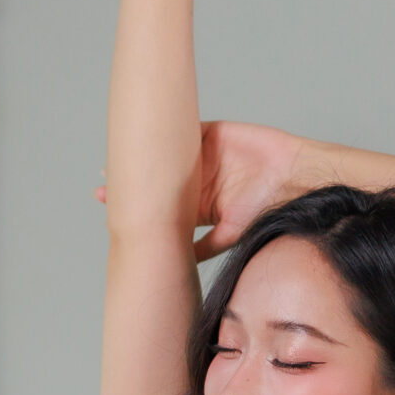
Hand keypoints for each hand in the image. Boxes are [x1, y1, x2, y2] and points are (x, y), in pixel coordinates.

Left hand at [98, 120, 302, 257]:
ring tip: (116, 159)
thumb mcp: (229, 234)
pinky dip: (163, 129)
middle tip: (103, 186)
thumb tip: (173, 266)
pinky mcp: (209, 133)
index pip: (160, 206)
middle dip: (131, 182)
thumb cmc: (266, 210)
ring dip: (141, 154)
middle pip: (156, 179)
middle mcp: (196, 180)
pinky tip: (143, 132)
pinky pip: (181, 129)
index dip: (138, 208)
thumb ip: (202, 247)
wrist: (291, 180)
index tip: (110, 211)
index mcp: (198, 205)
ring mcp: (201, 156)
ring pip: (163, 154)